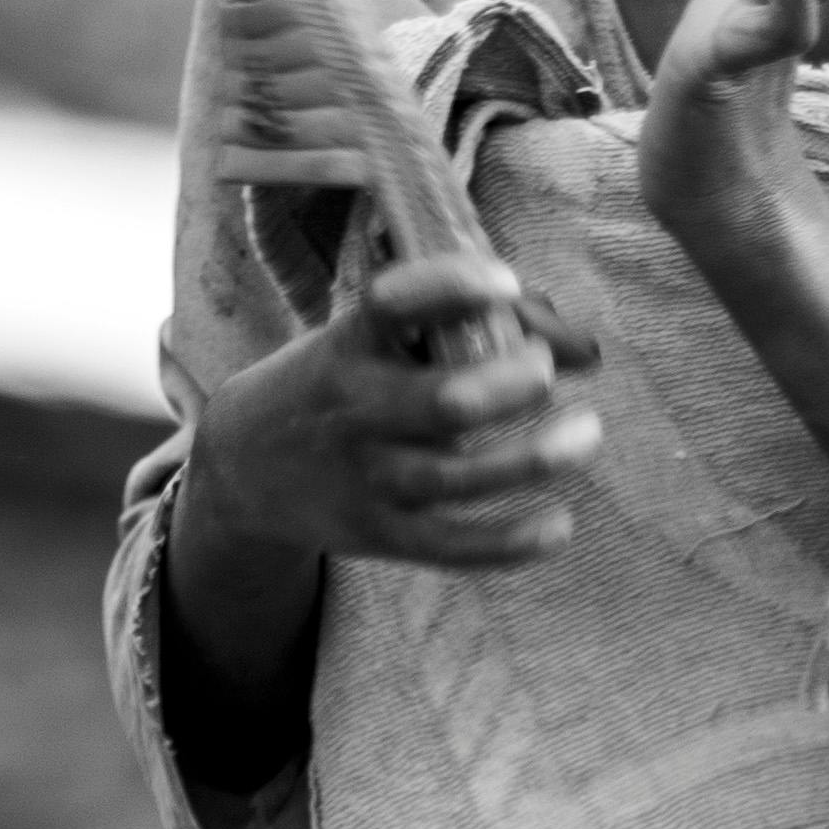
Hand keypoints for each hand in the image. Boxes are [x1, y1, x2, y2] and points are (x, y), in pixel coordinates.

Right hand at [192, 254, 600, 580]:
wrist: (242, 468)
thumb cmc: (337, 382)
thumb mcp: (369, 340)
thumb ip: (461, 330)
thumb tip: (582, 346)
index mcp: (350, 344)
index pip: (392, 304)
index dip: (451, 288)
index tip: (503, 282)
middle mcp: (355, 410)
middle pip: (442, 402)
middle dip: (507, 384)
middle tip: (543, 369)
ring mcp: (367, 477)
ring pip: (456, 477)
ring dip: (531, 457)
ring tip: (586, 432)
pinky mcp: (379, 534)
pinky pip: (449, 546)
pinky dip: (507, 542)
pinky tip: (560, 525)